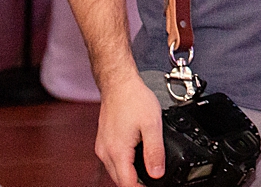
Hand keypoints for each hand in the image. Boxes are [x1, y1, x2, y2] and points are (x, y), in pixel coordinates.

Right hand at [96, 71, 164, 186]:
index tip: (154, 185)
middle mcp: (105, 152)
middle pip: (119, 180)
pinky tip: (136, 161)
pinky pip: (112, 161)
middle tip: (154, 181)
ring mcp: (102, 147)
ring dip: (129, 176)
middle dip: (135, 184)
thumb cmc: (134, 99)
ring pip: (115, 172)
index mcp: (117, 151)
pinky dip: (124, 166)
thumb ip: (155, 151)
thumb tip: (157, 173)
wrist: (119, 84)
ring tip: (148, 173)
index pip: (127, 183)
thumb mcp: (152, 125)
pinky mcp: (103, 142)